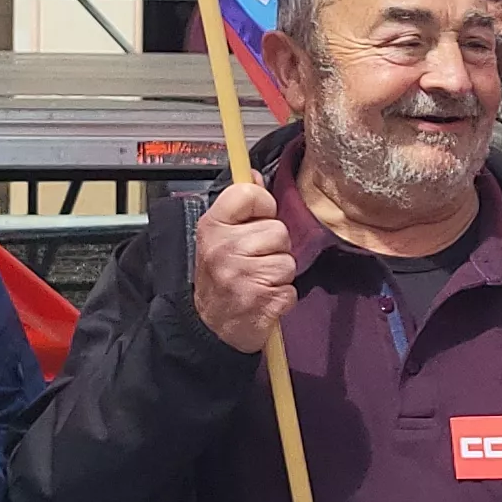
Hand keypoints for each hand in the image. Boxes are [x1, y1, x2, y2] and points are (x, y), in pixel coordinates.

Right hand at [191, 182, 297, 353]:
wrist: (210, 327)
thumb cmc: (218, 279)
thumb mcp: (218, 236)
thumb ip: (239, 205)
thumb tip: (253, 174)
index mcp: (213, 227)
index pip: (250, 193)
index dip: (262, 206)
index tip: (256, 219)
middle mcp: (225, 249)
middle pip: (278, 230)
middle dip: (273, 246)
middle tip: (254, 260)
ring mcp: (243, 276)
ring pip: (288, 260)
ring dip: (279, 273)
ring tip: (258, 280)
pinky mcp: (263, 300)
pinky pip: (291, 288)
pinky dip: (282, 296)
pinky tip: (264, 297)